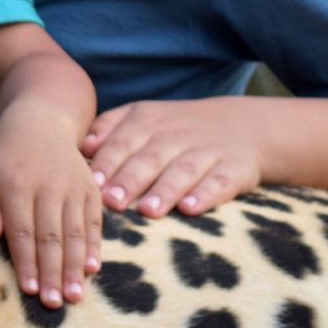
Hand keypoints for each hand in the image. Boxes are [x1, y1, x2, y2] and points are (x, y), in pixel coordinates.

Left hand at [0, 115, 102, 308]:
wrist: (42, 125)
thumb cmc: (5, 159)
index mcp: (17, 185)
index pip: (22, 231)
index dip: (26, 262)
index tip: (29, 290)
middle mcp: (48, 187)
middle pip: (51, 237)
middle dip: (52, 273)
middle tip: (53, 303)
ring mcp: (73, 188)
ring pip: (75, 233)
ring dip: (74, 267)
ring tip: (74, 296)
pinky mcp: (91, 190)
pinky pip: (94, 222)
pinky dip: (94, 247)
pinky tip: (92, 270)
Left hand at [83, 99, 265, 217]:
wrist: (245, 125)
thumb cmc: (176, 128)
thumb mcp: (143, 116)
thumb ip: (109, 127)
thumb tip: (82, 146)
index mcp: (148, 121)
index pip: (122, 142)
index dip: (108, 163)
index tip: (91, 184)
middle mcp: (176, 135)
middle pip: (150, 158)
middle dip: (130, 180)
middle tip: (111, 202)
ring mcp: (207, 151)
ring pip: (183, 171)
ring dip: (165, 191)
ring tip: (147, 211)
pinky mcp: (235, 169)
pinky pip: (220, 182)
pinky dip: (206, 195)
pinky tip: (190, 209)